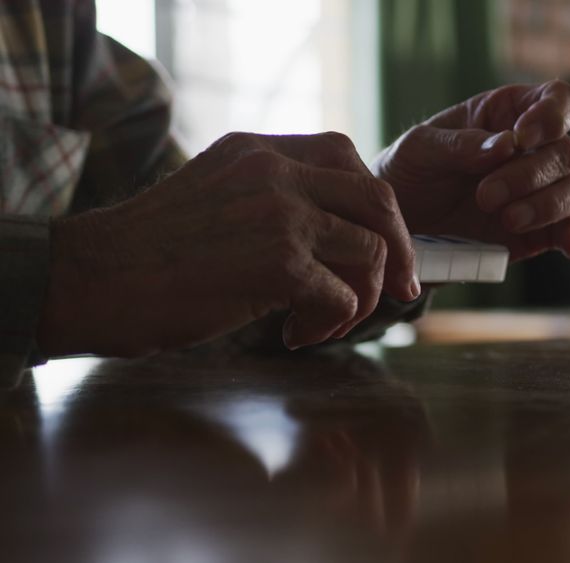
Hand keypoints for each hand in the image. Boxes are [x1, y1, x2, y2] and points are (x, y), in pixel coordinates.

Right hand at [37, 132, 418, 356]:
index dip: (378, 205)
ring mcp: (280, 215)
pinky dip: (333, 324)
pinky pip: (345, 296)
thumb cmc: (155, 250)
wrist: (97, 279)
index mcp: (261, 150)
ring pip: (370, 253)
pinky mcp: (277, 264)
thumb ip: (274, 195)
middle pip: (379, 201)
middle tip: (402, 290)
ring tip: (324, 323)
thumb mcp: (219, 193)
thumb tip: (340, 230)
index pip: (349, 158)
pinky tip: (297, 335)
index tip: (387, 243)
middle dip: (401, 251)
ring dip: (363, 299)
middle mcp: (276, 172)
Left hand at [374, 80, 569, 260]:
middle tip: (485, 196)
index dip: (554, 113)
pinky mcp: (542, 232)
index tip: (524, 135)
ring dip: (549, 204)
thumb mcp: (420, 148)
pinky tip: (566, 246)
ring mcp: (542, 192)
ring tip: (507, 220)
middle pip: (566, 152)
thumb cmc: (411, 171)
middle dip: (528, 174)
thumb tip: (506, 144)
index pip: (560, 99)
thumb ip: (460, 144)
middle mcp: (535, 150)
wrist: (401, 225)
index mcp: (511, 114)